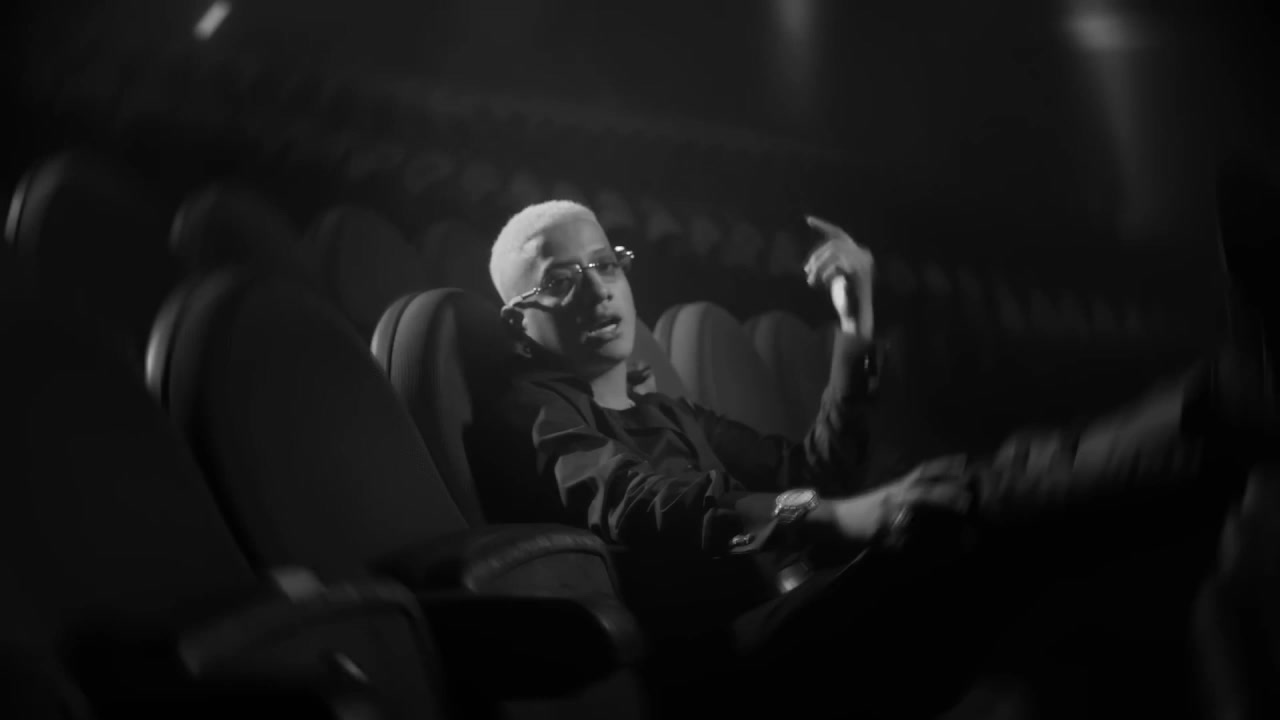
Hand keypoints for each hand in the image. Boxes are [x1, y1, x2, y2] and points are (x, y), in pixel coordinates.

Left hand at [803, 215, 874, 339]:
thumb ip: (828, 267)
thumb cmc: (845, 301)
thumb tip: (810, 263)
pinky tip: (822, 283)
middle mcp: (864, 255)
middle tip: (806, 270)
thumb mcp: (834, 279)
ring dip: (818, 266)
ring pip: (834, 252)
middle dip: (816, 256)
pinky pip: (837, 264)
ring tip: (811, 280)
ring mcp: (864, 263)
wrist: (856, 319)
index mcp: (859, 253)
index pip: (838, 233)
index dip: (823, 225)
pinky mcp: (860, 272)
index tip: (808, 219)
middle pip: (833, 244)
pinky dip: (826, 273)